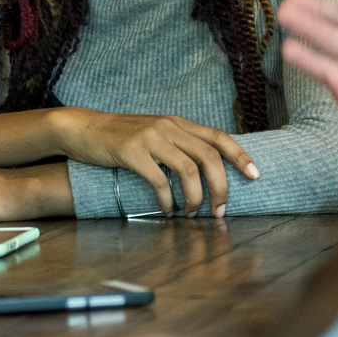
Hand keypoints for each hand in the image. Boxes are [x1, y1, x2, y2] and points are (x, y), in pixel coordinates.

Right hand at [55, 109, 257, 215]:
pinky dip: (167, 200)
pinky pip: (159, 180)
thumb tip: (205, 168)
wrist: (82, 128)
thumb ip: (177, 144)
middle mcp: (167, 126)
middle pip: (209, 156)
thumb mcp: (153, 133)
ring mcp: (149, 137)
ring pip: (188, 170)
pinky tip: (166, 210)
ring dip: (195, 198)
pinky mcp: (131, 152)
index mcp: (176, 123)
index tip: (255, 175)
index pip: (218, 136)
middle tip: (221, 210)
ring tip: (193, 213)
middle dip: (221, 187)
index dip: (240, 155)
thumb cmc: (119, 137)